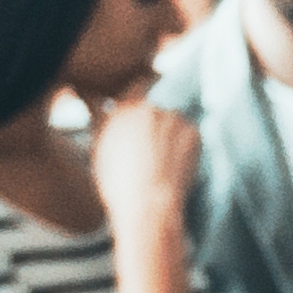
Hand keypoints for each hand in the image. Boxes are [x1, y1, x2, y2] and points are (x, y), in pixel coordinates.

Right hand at [89, 84, 200, 240]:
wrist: (148, 205)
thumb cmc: (120, 187)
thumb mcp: (101, 154)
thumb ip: (107, 127)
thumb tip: (109, 113)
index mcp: (121, 111)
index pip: (137, 87)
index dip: (144, 94)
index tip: (149, 108)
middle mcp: (147, 109)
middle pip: (157, 111)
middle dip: (158, 127)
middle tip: (157, 154)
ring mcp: (172, 118)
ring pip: (175, 123)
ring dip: (173, 136)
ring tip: (166, 165)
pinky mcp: (191, 131)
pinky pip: (190, 134)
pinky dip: (187, 147)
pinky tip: (178, 166)